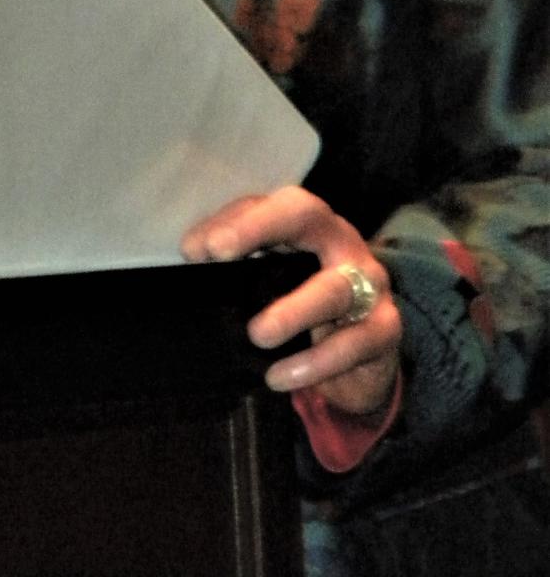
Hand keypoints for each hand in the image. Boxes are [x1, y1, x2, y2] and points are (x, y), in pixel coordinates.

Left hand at [181, 186, 401, 417]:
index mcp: (310, 225)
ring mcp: (370, 283)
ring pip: (335, 287)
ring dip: (293, 310)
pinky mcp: (384, 329)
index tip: (200, 247)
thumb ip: (237, 263)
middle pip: (309, 216)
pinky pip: (354, 344)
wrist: (359, 363)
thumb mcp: (270, 282)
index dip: (240, 218)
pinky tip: (279, 376)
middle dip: (261, 228)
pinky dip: (314, 364)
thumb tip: (195, 253)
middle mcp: (342, 242)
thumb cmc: (304, 307)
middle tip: (220, 254)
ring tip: (257, 335)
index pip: (276, 203)